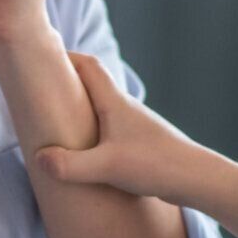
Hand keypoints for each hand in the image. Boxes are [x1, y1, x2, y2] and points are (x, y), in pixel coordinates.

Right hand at [34, 50, 204, 200]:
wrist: (198, 179)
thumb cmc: (156, 164)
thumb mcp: (107, 166)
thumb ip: (70, 165)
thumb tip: (40, 159)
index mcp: (116, 103)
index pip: (89, 66)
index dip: (65, 57)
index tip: (41, 59)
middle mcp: (125, 109)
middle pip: (93, 85)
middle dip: (67, 85)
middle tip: (42, 92)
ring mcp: (134, 127)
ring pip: (102, 110)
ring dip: (80, 111)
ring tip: (57, 125)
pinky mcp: (141, 145)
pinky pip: (110, 132)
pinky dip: (93, 134)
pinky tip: (85, 155)